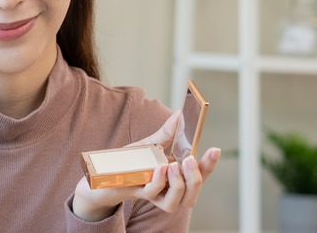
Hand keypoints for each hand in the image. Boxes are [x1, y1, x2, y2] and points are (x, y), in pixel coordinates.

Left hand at [72, 111, 220, 221]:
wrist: (102, 176)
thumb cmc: (129, 163)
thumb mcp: (150, 145)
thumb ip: (167, 133)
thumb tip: (180, 115)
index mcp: (175, 177)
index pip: (199, 176)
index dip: (209, 165)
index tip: (215, 149)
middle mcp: (167, 190)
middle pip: (192, 194)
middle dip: (196, 178)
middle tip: (190, 160)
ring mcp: (154, 195)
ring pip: (176, 202)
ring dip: (179, 184)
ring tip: (173, 165)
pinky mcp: (138, 193)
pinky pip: (153, 194)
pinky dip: (159, 182)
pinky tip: (159, 168)